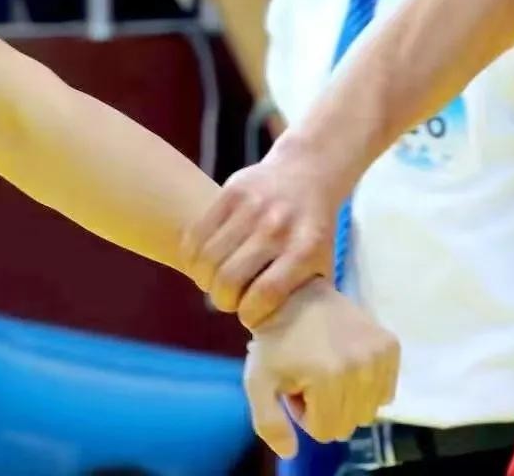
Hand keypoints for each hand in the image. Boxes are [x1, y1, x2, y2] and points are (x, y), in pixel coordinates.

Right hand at [182, 139, 346, 326]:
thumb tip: (288, 339)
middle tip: (227, 300)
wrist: (307, 172)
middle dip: (222, 300)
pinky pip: (196, 234)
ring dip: (204, 280)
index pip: (266, 294)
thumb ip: (305, 297)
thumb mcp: (321, 263)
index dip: (249, 314)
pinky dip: (191, 256)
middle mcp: (277, 227)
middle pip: (230, 279)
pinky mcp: (231, 191)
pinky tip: (201, 263)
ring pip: (208, 258)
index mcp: (304, 250)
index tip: (248, 316)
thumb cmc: (312, 230)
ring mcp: (253, 207)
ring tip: (212, 282)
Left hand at [242, 280, 398, 457]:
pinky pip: (387, 393)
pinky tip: (348, 363)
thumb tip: (290, 452)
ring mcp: (379, 355)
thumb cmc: (275, 342)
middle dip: (326, 408)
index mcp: (327, 377)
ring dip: (347, 399)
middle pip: (348, 424)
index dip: (305, 413)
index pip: (325, 432)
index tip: (296, 385)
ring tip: (327, 369)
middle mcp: (360, 366)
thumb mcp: (258, 381)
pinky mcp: (391, 345)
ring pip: (368, 412)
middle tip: (310, 376)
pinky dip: (368, 387)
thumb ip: (269, 423)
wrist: (299, 294)